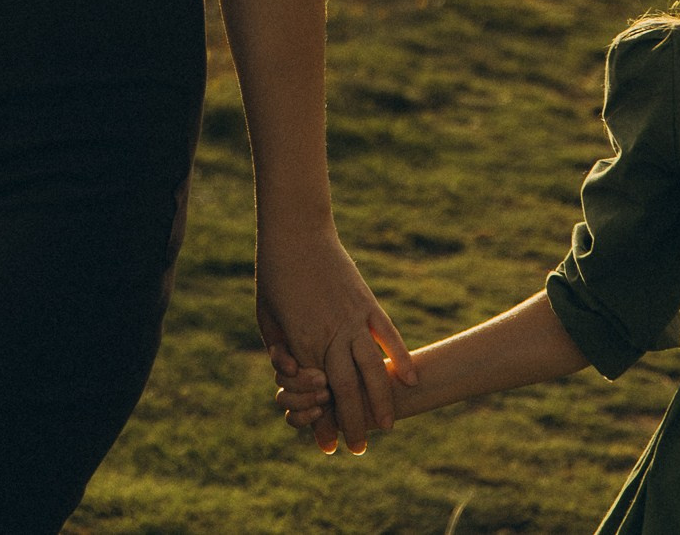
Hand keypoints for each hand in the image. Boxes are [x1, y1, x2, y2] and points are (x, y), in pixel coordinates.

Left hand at [255, 224, 414, 454]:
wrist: (295, 231)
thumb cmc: (274, 275)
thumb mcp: (268, 317)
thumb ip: (283, 349)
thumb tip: (294, 378)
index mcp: (302, 339)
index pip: (317, 393)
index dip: (323, 422)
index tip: (329, 446)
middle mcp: (330, 333)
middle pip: (347, 388)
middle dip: (354, 422)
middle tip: (360, 448)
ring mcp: (352, 317)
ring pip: (372, 368)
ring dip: (381, 400)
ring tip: (387, 425)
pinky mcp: (367, 302)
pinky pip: (388, 335)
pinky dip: (400, 357)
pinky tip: (410, 381)